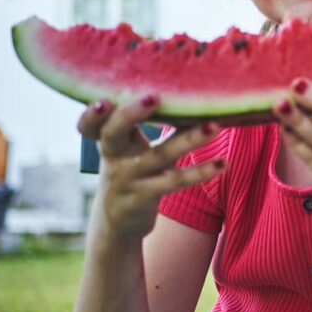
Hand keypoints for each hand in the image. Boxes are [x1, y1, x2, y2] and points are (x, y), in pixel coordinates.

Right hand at [78, 95, 225, 239]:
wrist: (118, 222)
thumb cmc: (129, 171)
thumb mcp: (124, 150)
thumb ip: (135, 124)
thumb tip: (175, 89)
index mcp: (109, 142)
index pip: (90, 126)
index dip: (91, 114)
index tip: (102, 101)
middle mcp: (114, 158)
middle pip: (114, 133)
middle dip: (131, 114)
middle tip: (153, 96)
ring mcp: (129, 179)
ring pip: (159, 155)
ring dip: (189, 139)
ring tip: (214, 126)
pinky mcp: (146, 197)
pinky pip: (175, 182)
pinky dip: (200, 172)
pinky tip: (222, 163)